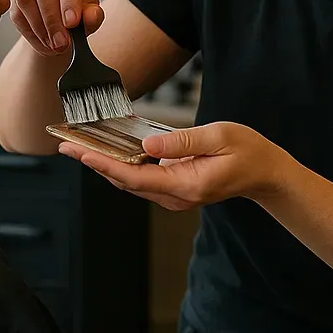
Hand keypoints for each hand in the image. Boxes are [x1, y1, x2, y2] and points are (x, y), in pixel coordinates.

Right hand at [6, 0, 102, 56]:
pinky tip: (42, 41)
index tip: (72, 23)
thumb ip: (94, 16)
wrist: (61, 15)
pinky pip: (15, 8)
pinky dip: (29, 30)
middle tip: (61, 43)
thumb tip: (91, 16)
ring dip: (39, 27)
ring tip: (53, 45)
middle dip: (52, 19)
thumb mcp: (92, 14)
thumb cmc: (79, 8)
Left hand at [58, 122, 290, 209]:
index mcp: (185, 185)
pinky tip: (109, 150)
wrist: (266, 173)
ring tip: (79, 145)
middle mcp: (175, 195)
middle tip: (66, 144)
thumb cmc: (248, 152)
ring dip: (104, 164)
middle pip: (124, 180)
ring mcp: (174, 194)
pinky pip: (141, 178)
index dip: (103, 164)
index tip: (80, 151)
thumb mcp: (219, 137)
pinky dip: (122, 164)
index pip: (134, 176)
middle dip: (94, 162)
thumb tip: (148, 143)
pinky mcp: (175, 188)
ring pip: (130, 181)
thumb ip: (183, 142)